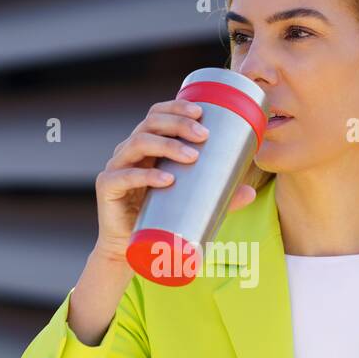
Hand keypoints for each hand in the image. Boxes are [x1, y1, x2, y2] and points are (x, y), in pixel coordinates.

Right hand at [90, 98, 256, 264]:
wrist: (130, 250)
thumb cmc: (161, 219)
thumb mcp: (193, 205)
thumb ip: (219, 198)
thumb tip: (251, 192)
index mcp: (147, 147)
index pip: (157, 115)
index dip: (176, 107)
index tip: (202, 113)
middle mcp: (129, 152)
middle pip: (150, 123)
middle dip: (178, 124)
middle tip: (204, 135)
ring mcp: (116, 167)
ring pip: (138, 143)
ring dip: (167, 145)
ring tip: (193, 156)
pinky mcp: (107, 188)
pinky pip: (125, 177)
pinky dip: (146, 176)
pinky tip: (166, 179)